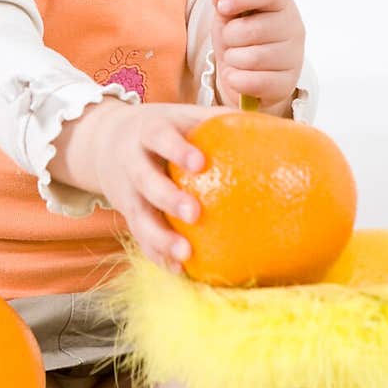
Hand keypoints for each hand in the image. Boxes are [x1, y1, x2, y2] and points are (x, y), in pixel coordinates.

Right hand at [88, 100, 235, 271]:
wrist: (104, 141)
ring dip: (160, 237)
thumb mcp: (183, 117)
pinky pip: (141, 239)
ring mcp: (127, 191)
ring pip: (139, 217)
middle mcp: (133, 162)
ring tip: (186, 253)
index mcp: (149, 131)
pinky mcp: (127, 215)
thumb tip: (283, 126)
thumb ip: (221, 121)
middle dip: (167, 197)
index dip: (177, 149)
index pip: (160, 137)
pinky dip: (158, 255)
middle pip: (145, 180)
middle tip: (194, 213)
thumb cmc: (163, 129)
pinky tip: (181, 270)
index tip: (199, 163)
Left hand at [210, 0, 305, 112]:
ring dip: (232, 60)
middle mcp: (294, 27)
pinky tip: (236, 76)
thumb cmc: (240, 40)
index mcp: (281, 4)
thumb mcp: (228, 18)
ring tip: (234, 59)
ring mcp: (294, 56)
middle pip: (253, 28)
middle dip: (229, 37)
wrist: (249, 77)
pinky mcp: (288, 83)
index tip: (222, 7)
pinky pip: (255, 82)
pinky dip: (236, 80)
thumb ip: (224, 1)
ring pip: (252, 58)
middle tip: (229, 41)